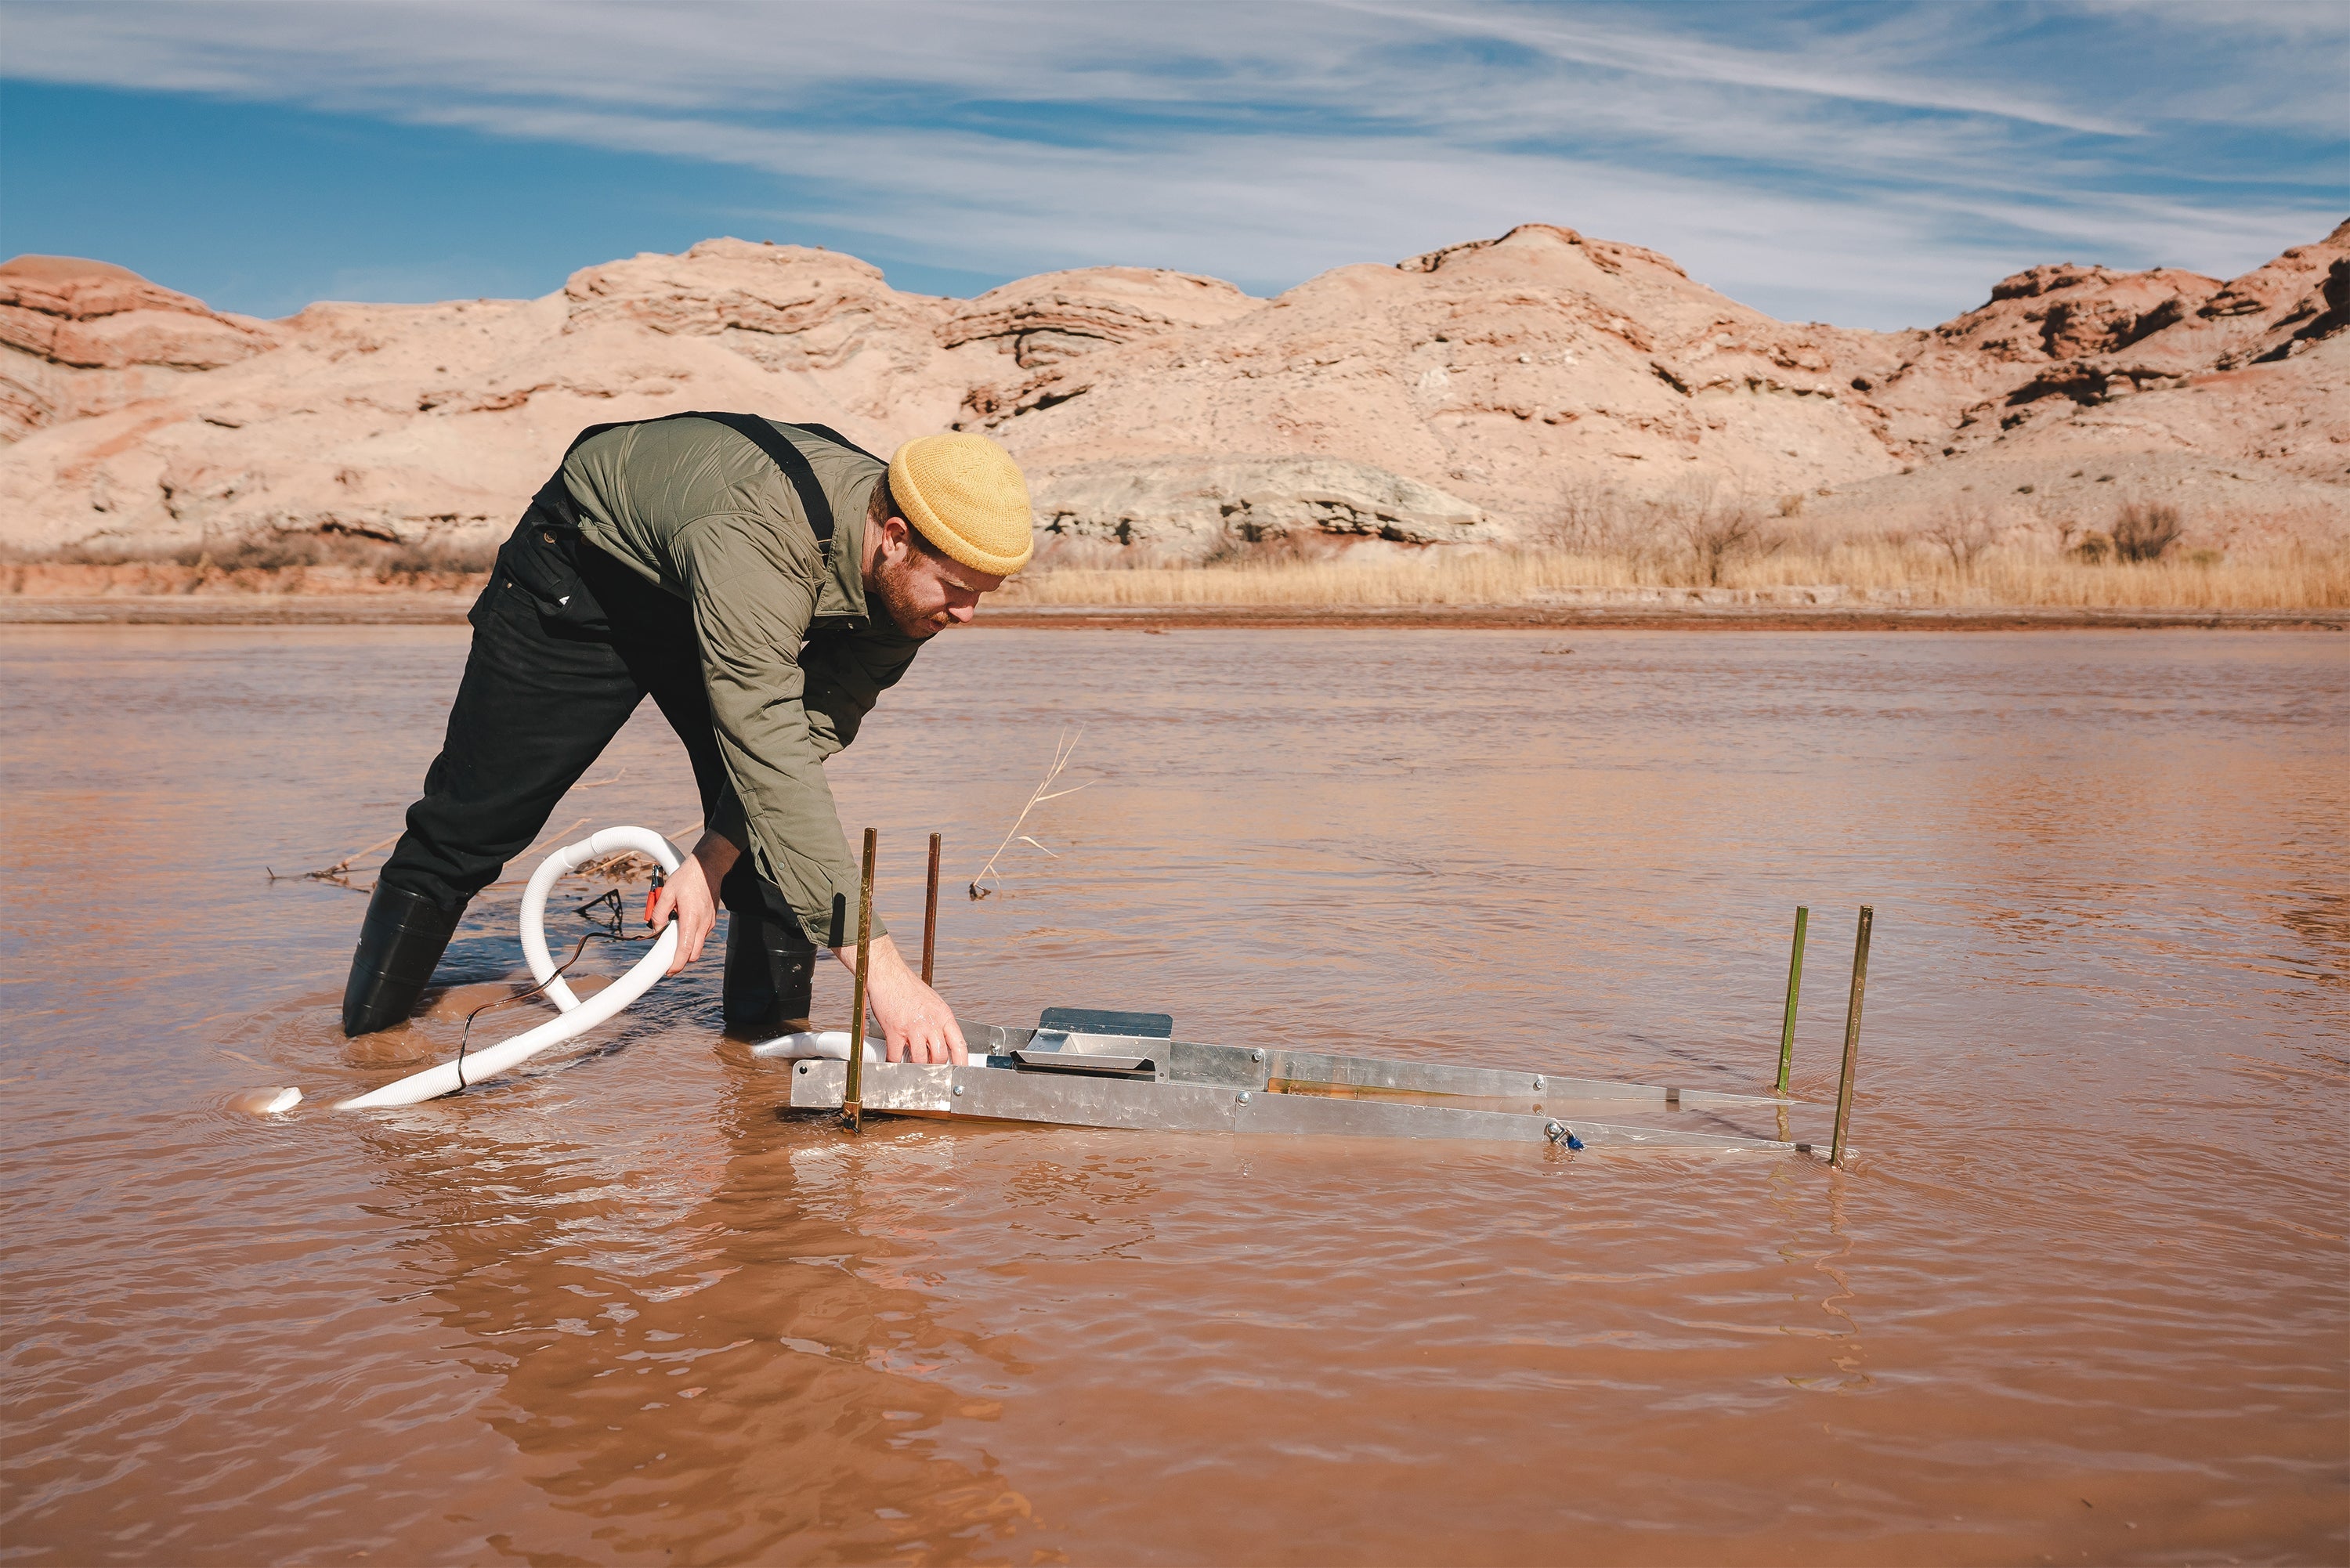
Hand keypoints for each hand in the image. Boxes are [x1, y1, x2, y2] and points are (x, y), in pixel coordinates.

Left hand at [649, 832, 738, 974]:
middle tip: (667, 957)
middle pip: (694, 953)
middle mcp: (703, 924)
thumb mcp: (667, 891)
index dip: (677, 964)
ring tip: (673, 930)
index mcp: (691, 918)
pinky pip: (700, 934)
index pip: (686, 949)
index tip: (669, 971)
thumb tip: (656, 927)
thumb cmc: (688, 877)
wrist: (709, 867)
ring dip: (685, 945)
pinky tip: (683, 922)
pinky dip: (691, 935)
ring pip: (697, 944)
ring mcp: (709, 922)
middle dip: (681, 959)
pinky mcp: (711, 919)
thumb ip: (659, 912)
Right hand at [835, 934, 966, 1063]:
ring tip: (913, 1065)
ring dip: (917, 1066)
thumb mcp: (934, 1002)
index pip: (959, 1044)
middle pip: (940, 1056)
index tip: (962, 1071)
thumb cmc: (908, 987)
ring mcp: (913, 1028)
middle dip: (936, 1066)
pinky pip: (896, 1056)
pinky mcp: (895, 1031)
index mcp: (943, 1015)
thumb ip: (940, 1021)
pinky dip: (895, 1062)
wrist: (889, 975)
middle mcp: (931, 1022)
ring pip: (920, 1059)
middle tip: (931, 1069)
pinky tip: (894, 1062)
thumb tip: (943, 1039)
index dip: (962, 1061)